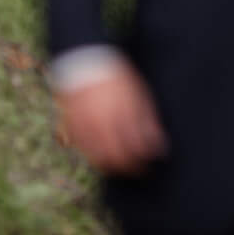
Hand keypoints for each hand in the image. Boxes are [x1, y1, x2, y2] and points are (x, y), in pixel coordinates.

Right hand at [56, 59, 165, 175]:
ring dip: (113, 167)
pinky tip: (105, 157)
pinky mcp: (73, 128)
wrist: (86, 62)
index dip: (144, 161)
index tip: (151, 165)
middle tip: (140, 172)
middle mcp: (103, 123)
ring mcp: (86, 126)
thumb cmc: (118, 78)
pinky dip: (96, 158)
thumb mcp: (139, 95)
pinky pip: (85, 151)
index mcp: (122, 114)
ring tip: (124, 168)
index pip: (135, 148)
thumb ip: (148, 122)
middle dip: (130, 169)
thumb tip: (159, 147)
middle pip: (117, 158)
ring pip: (99, 159)